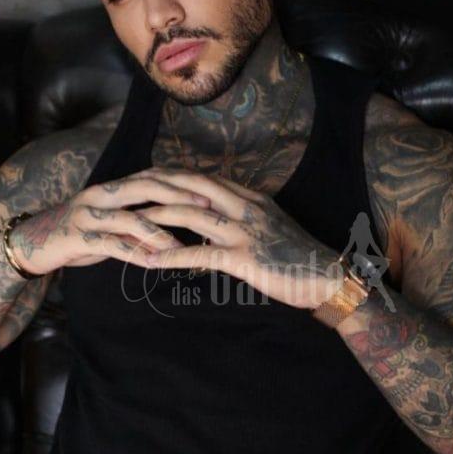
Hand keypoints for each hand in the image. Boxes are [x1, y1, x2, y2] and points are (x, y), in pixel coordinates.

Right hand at [8, 171, 211, 275]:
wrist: (32, 242)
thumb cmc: (79, 233)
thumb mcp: (109, 223)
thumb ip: (137, 221)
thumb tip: (174, 230)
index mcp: (112, 187)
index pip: (153, 177)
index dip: (182, 182)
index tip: (210, 190)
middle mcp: (101, 195)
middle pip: (146, 188)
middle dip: (178, 197)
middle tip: (206, 208)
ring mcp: (88, 215)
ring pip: (130, 219)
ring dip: (159, 233)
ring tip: (182, 247)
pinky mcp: (78, 237)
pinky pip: (111, 245)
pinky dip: (134, 254)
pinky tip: (153, 264)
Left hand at [134, 167, 341, 309]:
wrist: (328, 277)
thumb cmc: (296, 256)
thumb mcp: (268, 225)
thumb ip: (240, 215)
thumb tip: (209, 217)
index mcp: (249, 197)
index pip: (201, 177)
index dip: (168, 176)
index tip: (142, 177)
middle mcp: (245, 206)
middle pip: (190, 186)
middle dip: (154, 186)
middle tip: (124, 190)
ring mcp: (245, 230)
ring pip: (190, 215)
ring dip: (155, 218)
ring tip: (127, 222)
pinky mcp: (246, 258)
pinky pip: (201, 254)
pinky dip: (172, 256)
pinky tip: (150, 261)